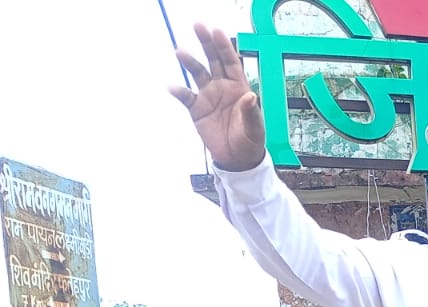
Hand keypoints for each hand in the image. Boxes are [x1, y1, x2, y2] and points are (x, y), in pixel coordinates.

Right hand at [170, 25, 267, 171]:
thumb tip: (251, 97)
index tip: (216, 31)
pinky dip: (179, 91)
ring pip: (198, 73)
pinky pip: (186, 97)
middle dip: (206, 43)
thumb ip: (251, 113)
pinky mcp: (197, 109)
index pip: (231, 62)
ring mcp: (208, 96)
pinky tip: (172, 87)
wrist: (237, 159)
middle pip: (213, 60)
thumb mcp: (255, 129)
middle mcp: (222, 86)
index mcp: (238, 87)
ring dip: (190, 62)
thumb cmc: (250, 140)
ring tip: (180, 52)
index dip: (224, 46)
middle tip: (198, 26)